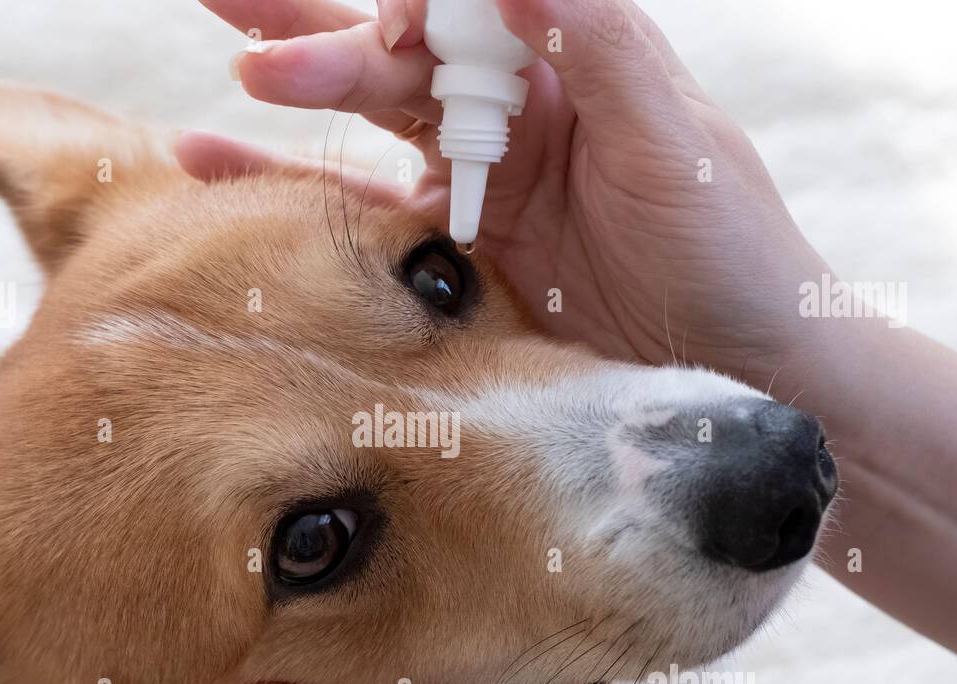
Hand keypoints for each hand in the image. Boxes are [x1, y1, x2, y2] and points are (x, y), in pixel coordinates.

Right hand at [182, 0, 830, 389]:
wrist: (740, 374)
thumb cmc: (732, 251)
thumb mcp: (674, 143)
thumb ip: (601, 46)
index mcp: (569, 67)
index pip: (471, 6)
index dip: (420, 3)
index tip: (394, 24)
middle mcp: (513, 115)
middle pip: (400, 51)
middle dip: (321, 25)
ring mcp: (474, 187)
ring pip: (368, 123)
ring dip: (298, 92)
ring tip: (236, 71)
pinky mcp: (446, 261)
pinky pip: (358, 218)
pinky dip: (289, 190)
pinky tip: (216, 167)